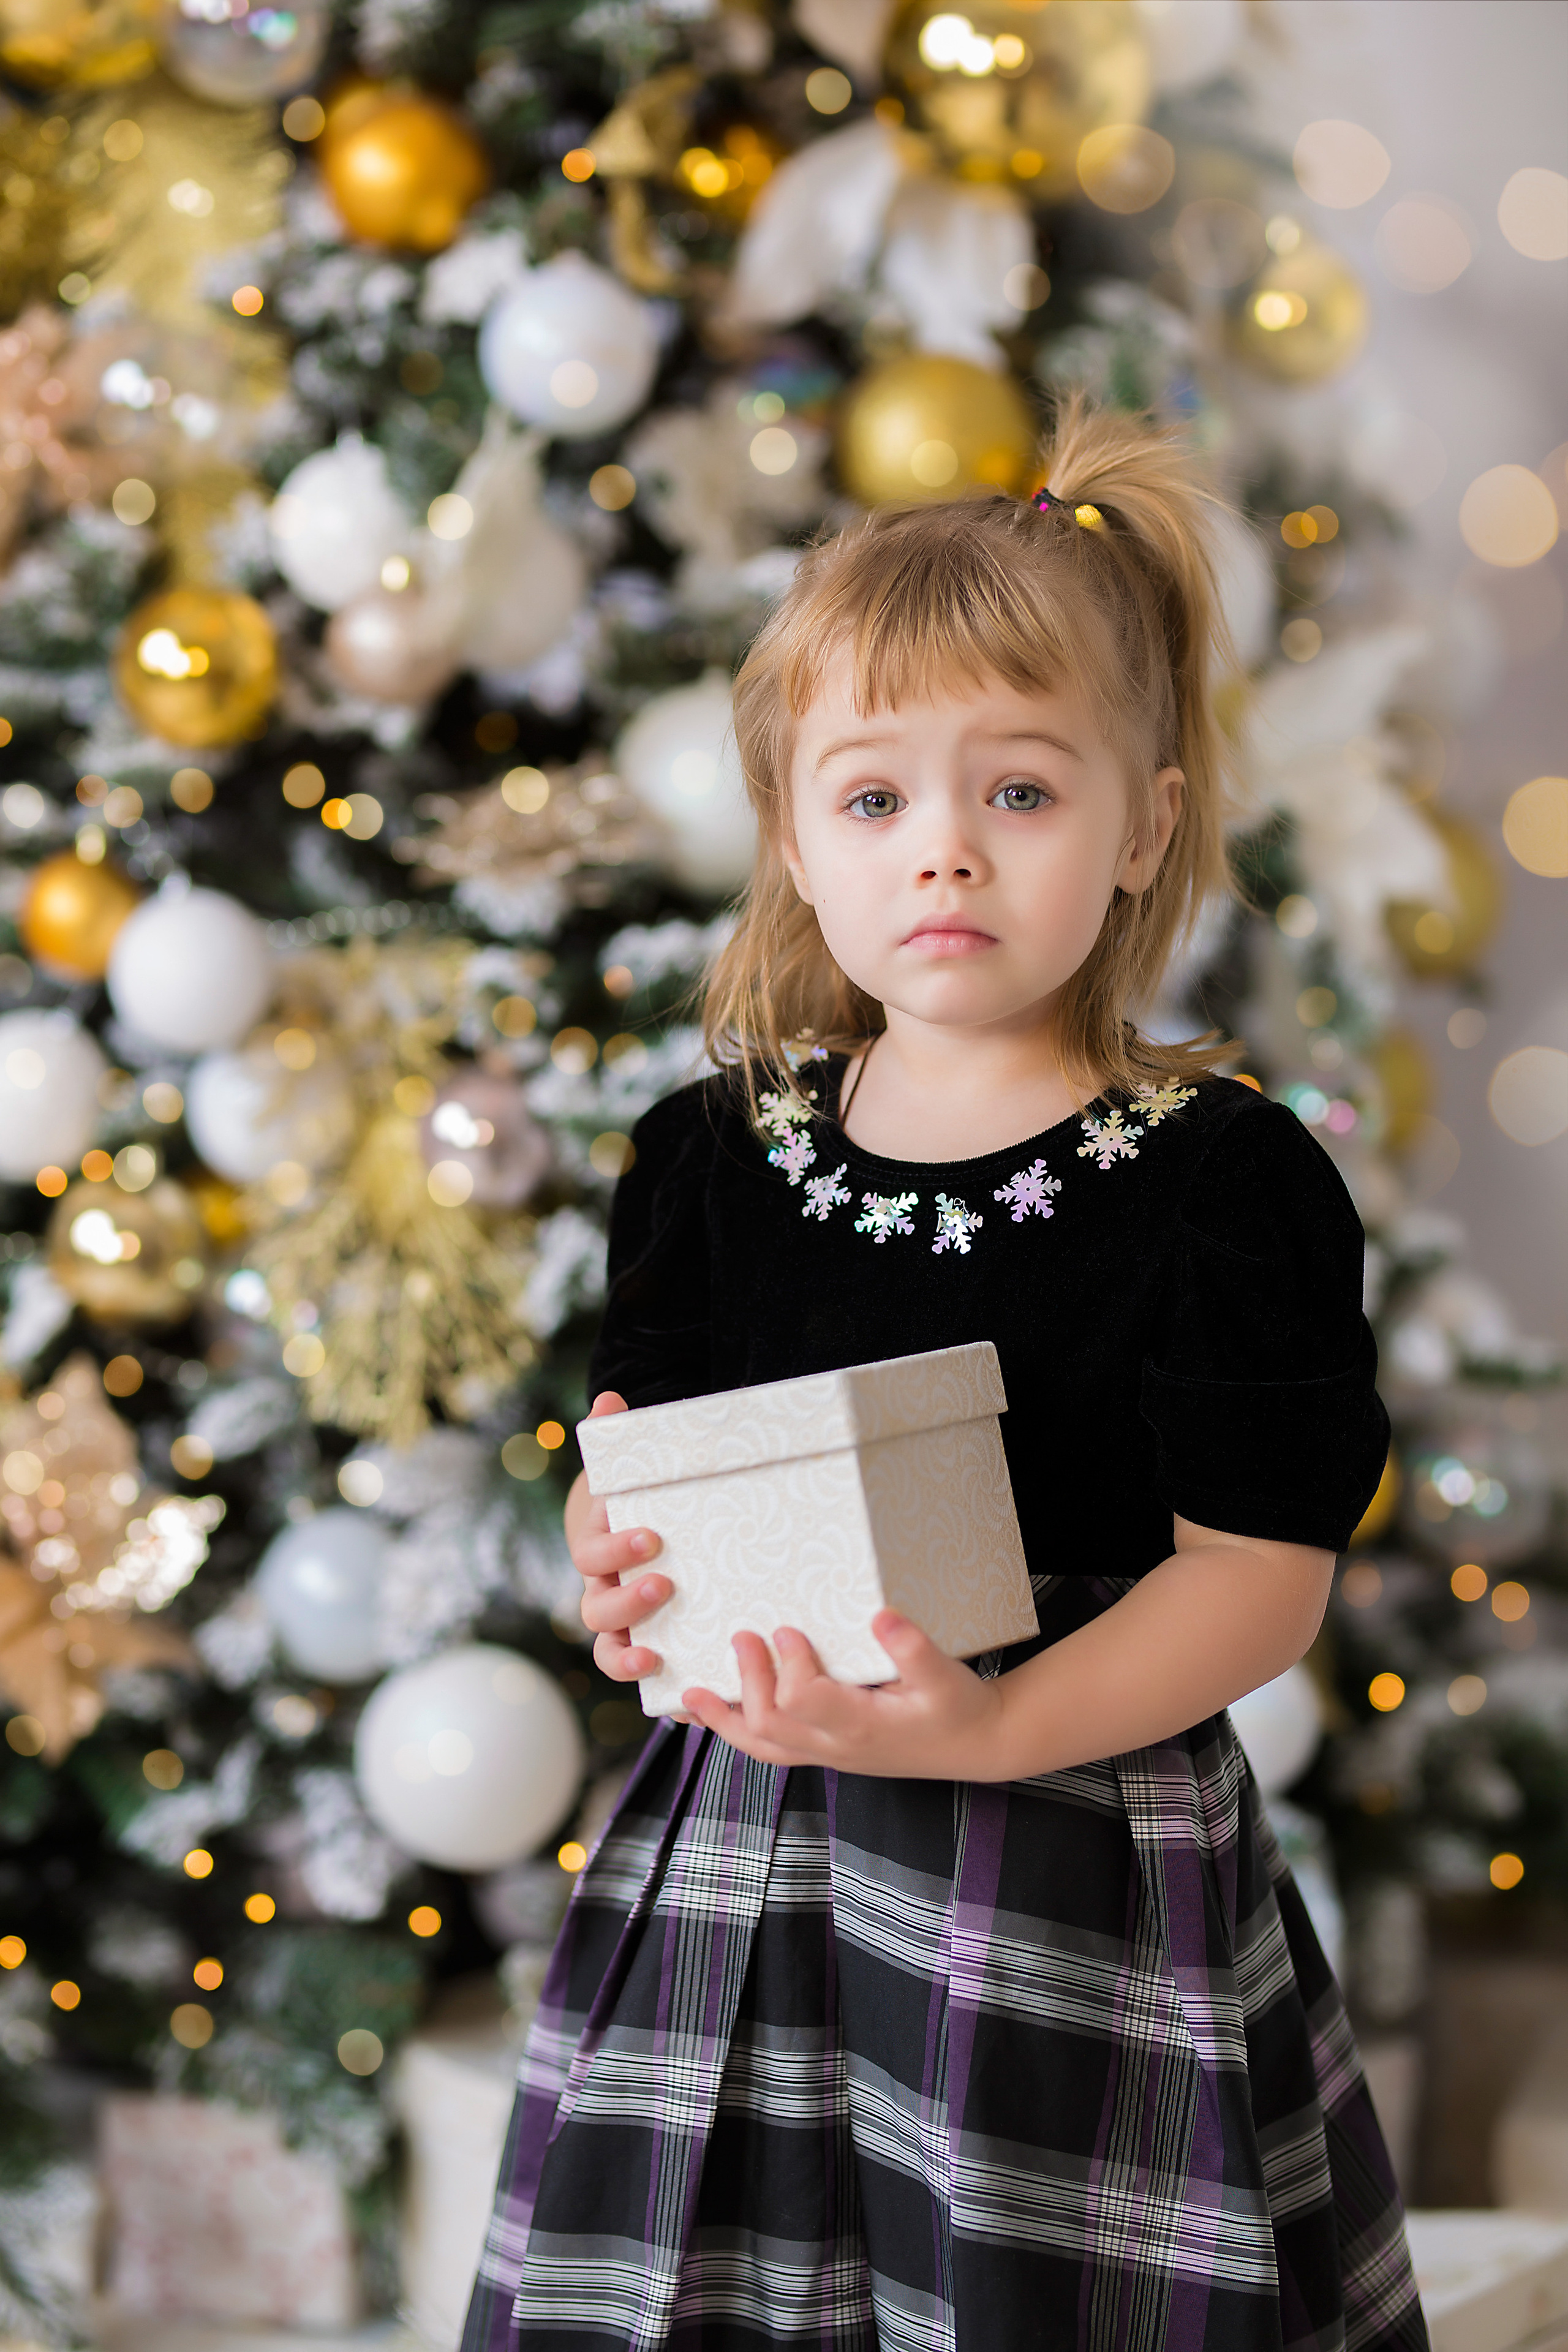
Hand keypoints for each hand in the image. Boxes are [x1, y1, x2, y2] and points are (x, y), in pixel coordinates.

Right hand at [567, 1391, 674, 1698]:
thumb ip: (616, 1437)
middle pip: (597, 1611)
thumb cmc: (634, 1499)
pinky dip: (651, 1686)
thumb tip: (609, 1399)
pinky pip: (639, 1674)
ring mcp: (620, 1624)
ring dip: (628, 1655)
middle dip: (628, 1601)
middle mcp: (601, 1591)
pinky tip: (679, 1696)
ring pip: (608, 1651)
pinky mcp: (643, 1643)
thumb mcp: (626, 1470)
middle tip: (665, 1584)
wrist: (635, 1526)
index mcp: (596, 1548)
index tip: (651, 1536)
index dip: (616, 1550)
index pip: (592, 1554)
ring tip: (658, 1651)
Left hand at [680, 1612, 1006, 1780]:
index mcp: (863, 1727)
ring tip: (689, 1695)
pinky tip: (716, 1713)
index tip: (786, 1630)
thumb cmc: (960, 1707)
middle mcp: (837, 1748)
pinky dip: (737, 1731)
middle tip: (741, 1636)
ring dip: (723, 1719)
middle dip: (749, 1680)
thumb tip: (881, 1616)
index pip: (805, 1701)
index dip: (788, 1667)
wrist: (975, 1744)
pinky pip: (770, 1750)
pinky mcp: (825, 1751)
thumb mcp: (947, 1676)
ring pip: (762, 1747)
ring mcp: (828, 1755)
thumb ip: (913, 1650)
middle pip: (771, 1725)